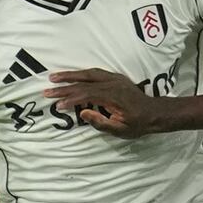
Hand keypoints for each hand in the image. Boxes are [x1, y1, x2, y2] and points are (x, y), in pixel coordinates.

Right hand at [45, 68, 161, 137]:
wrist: (155, 113)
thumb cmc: (138, 124)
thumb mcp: (120, 130)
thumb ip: (101, 123)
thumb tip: (84, 113)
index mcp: (112, 96)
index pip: (86, 95)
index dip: (70, 99)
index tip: (57, 105)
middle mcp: (112, 84)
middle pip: (83, 82)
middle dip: (64, 86)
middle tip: (46, 90)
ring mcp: (114, 79)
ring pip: (88, 73)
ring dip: (70, 75)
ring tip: (54, 77)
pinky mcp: (116, 78)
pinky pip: (95, 73)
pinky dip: (82, 74)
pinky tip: (73, 76)